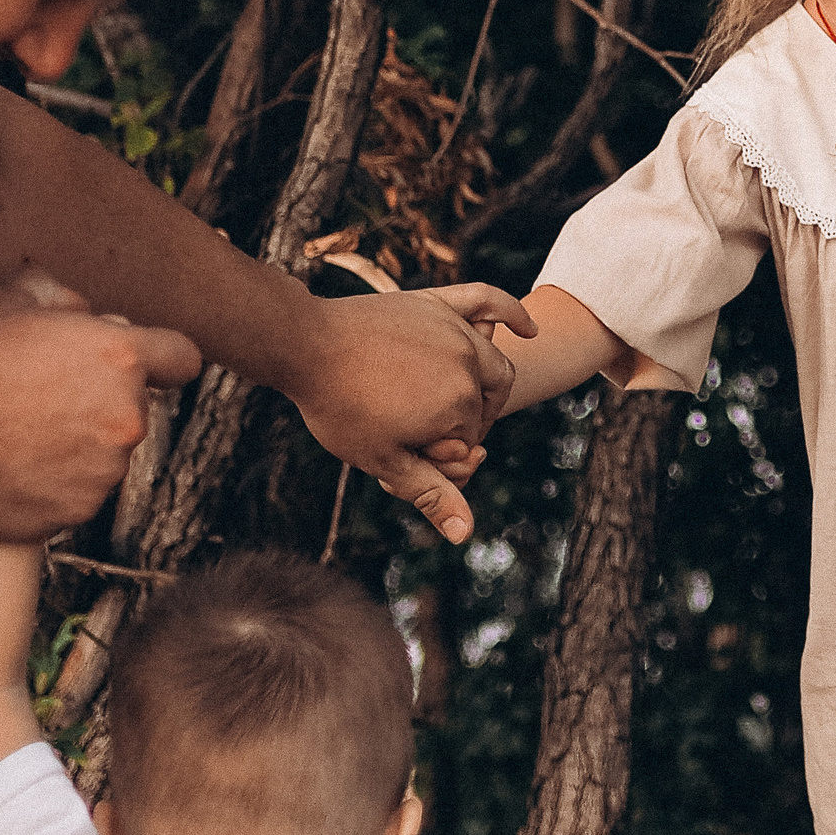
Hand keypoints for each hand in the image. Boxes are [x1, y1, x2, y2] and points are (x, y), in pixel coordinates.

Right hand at [0, 270, 200, 536]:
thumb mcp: (11, 303)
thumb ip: (59, 297)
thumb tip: (78, 305)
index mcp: (121, 358)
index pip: (183, 357)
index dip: (165, 360)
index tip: (148, 368)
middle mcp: (126, 415)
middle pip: (134, 408)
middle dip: (101, 403)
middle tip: (44, 398)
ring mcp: (107, 469)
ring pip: (107, 454)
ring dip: (78, 446)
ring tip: (20, 435)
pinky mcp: (81, 510)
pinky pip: (80, 493)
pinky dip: (56, 484)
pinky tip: (16, 468)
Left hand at [290, 282, 532, 545]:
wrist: (305, 346)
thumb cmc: (340, 407)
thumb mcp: (383, 459)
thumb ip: (431, 493)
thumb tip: (466, 534)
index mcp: (458, 406)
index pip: (471, 441)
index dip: (444, 456)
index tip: (412, 455)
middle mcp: (467, 364)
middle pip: (489, 403)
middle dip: (469, 423)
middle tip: (435, 434)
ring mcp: (455, 329)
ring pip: (494, 361)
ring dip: (488, 386)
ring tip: (465, 401)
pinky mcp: (437, 303)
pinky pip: (486, 300)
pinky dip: (512, 313)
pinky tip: (529, 328)